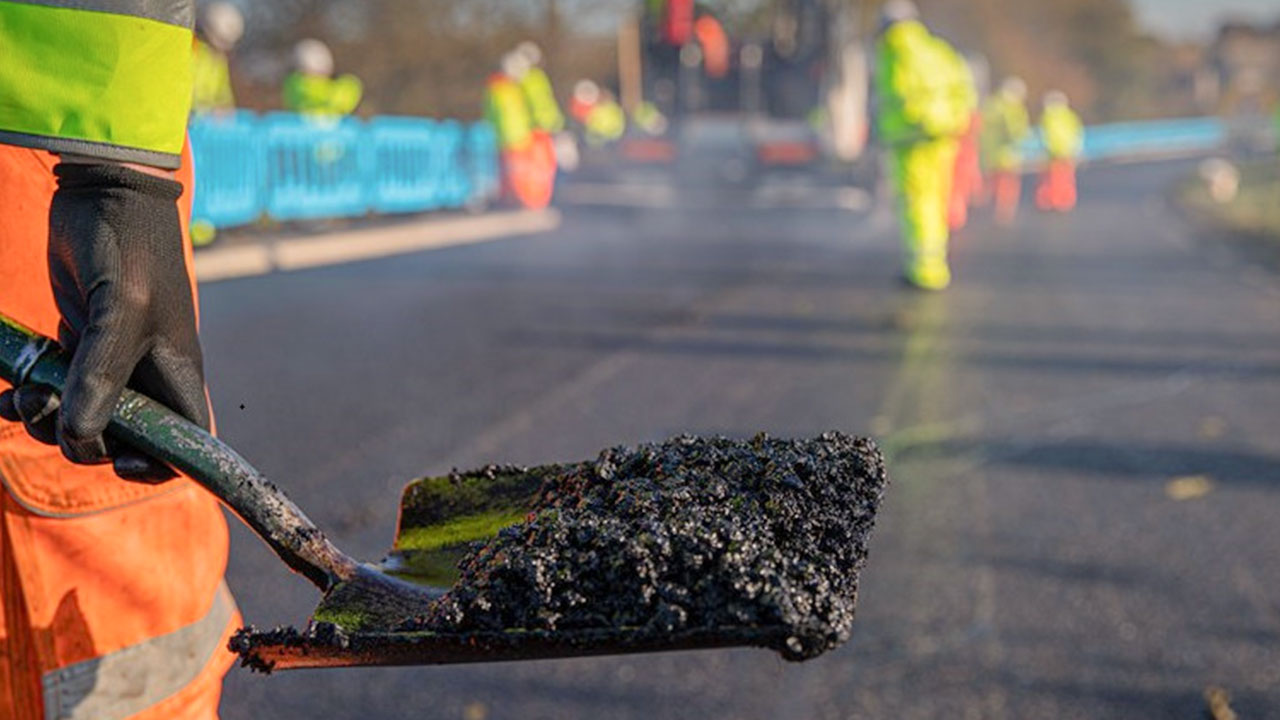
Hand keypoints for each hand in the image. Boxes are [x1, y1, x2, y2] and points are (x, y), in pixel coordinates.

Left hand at [0, 162, 208, 481]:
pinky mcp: (79, 341)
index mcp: (176, 372)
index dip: (157, 465)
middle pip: (121, 437)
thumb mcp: (120, 310)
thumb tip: (81, 437)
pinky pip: (55, 388)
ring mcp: (111, 358)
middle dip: (80, 439)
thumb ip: (100, 375)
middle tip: (46, 412)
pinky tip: (5, 392)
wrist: (101, 190)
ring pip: (81, 416)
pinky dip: (26, 398)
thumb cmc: (129, 246)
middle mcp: (148, 372)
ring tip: (20, 395)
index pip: (184, 441)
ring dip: (45, 418)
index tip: (116, 460)